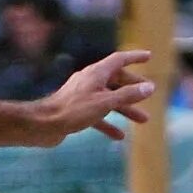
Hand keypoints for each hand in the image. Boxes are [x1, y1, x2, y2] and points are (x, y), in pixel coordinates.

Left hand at [34, 49, 154, 145]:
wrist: (43, 125)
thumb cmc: (74, 110)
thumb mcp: (106, 102)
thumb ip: (128, 94)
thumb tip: (149, 87)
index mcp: (96, 73)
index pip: (119, 60)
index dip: (135, 57)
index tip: (149, 57)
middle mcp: (89, 82)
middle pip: (116, 80)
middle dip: (133, 88)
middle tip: (148, 95)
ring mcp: (82, 97)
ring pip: (109, 100)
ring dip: (125, 109)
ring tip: (143, 120)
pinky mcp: (77, 112)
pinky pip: (97, 115)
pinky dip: (109, 123)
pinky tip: (119, 136)